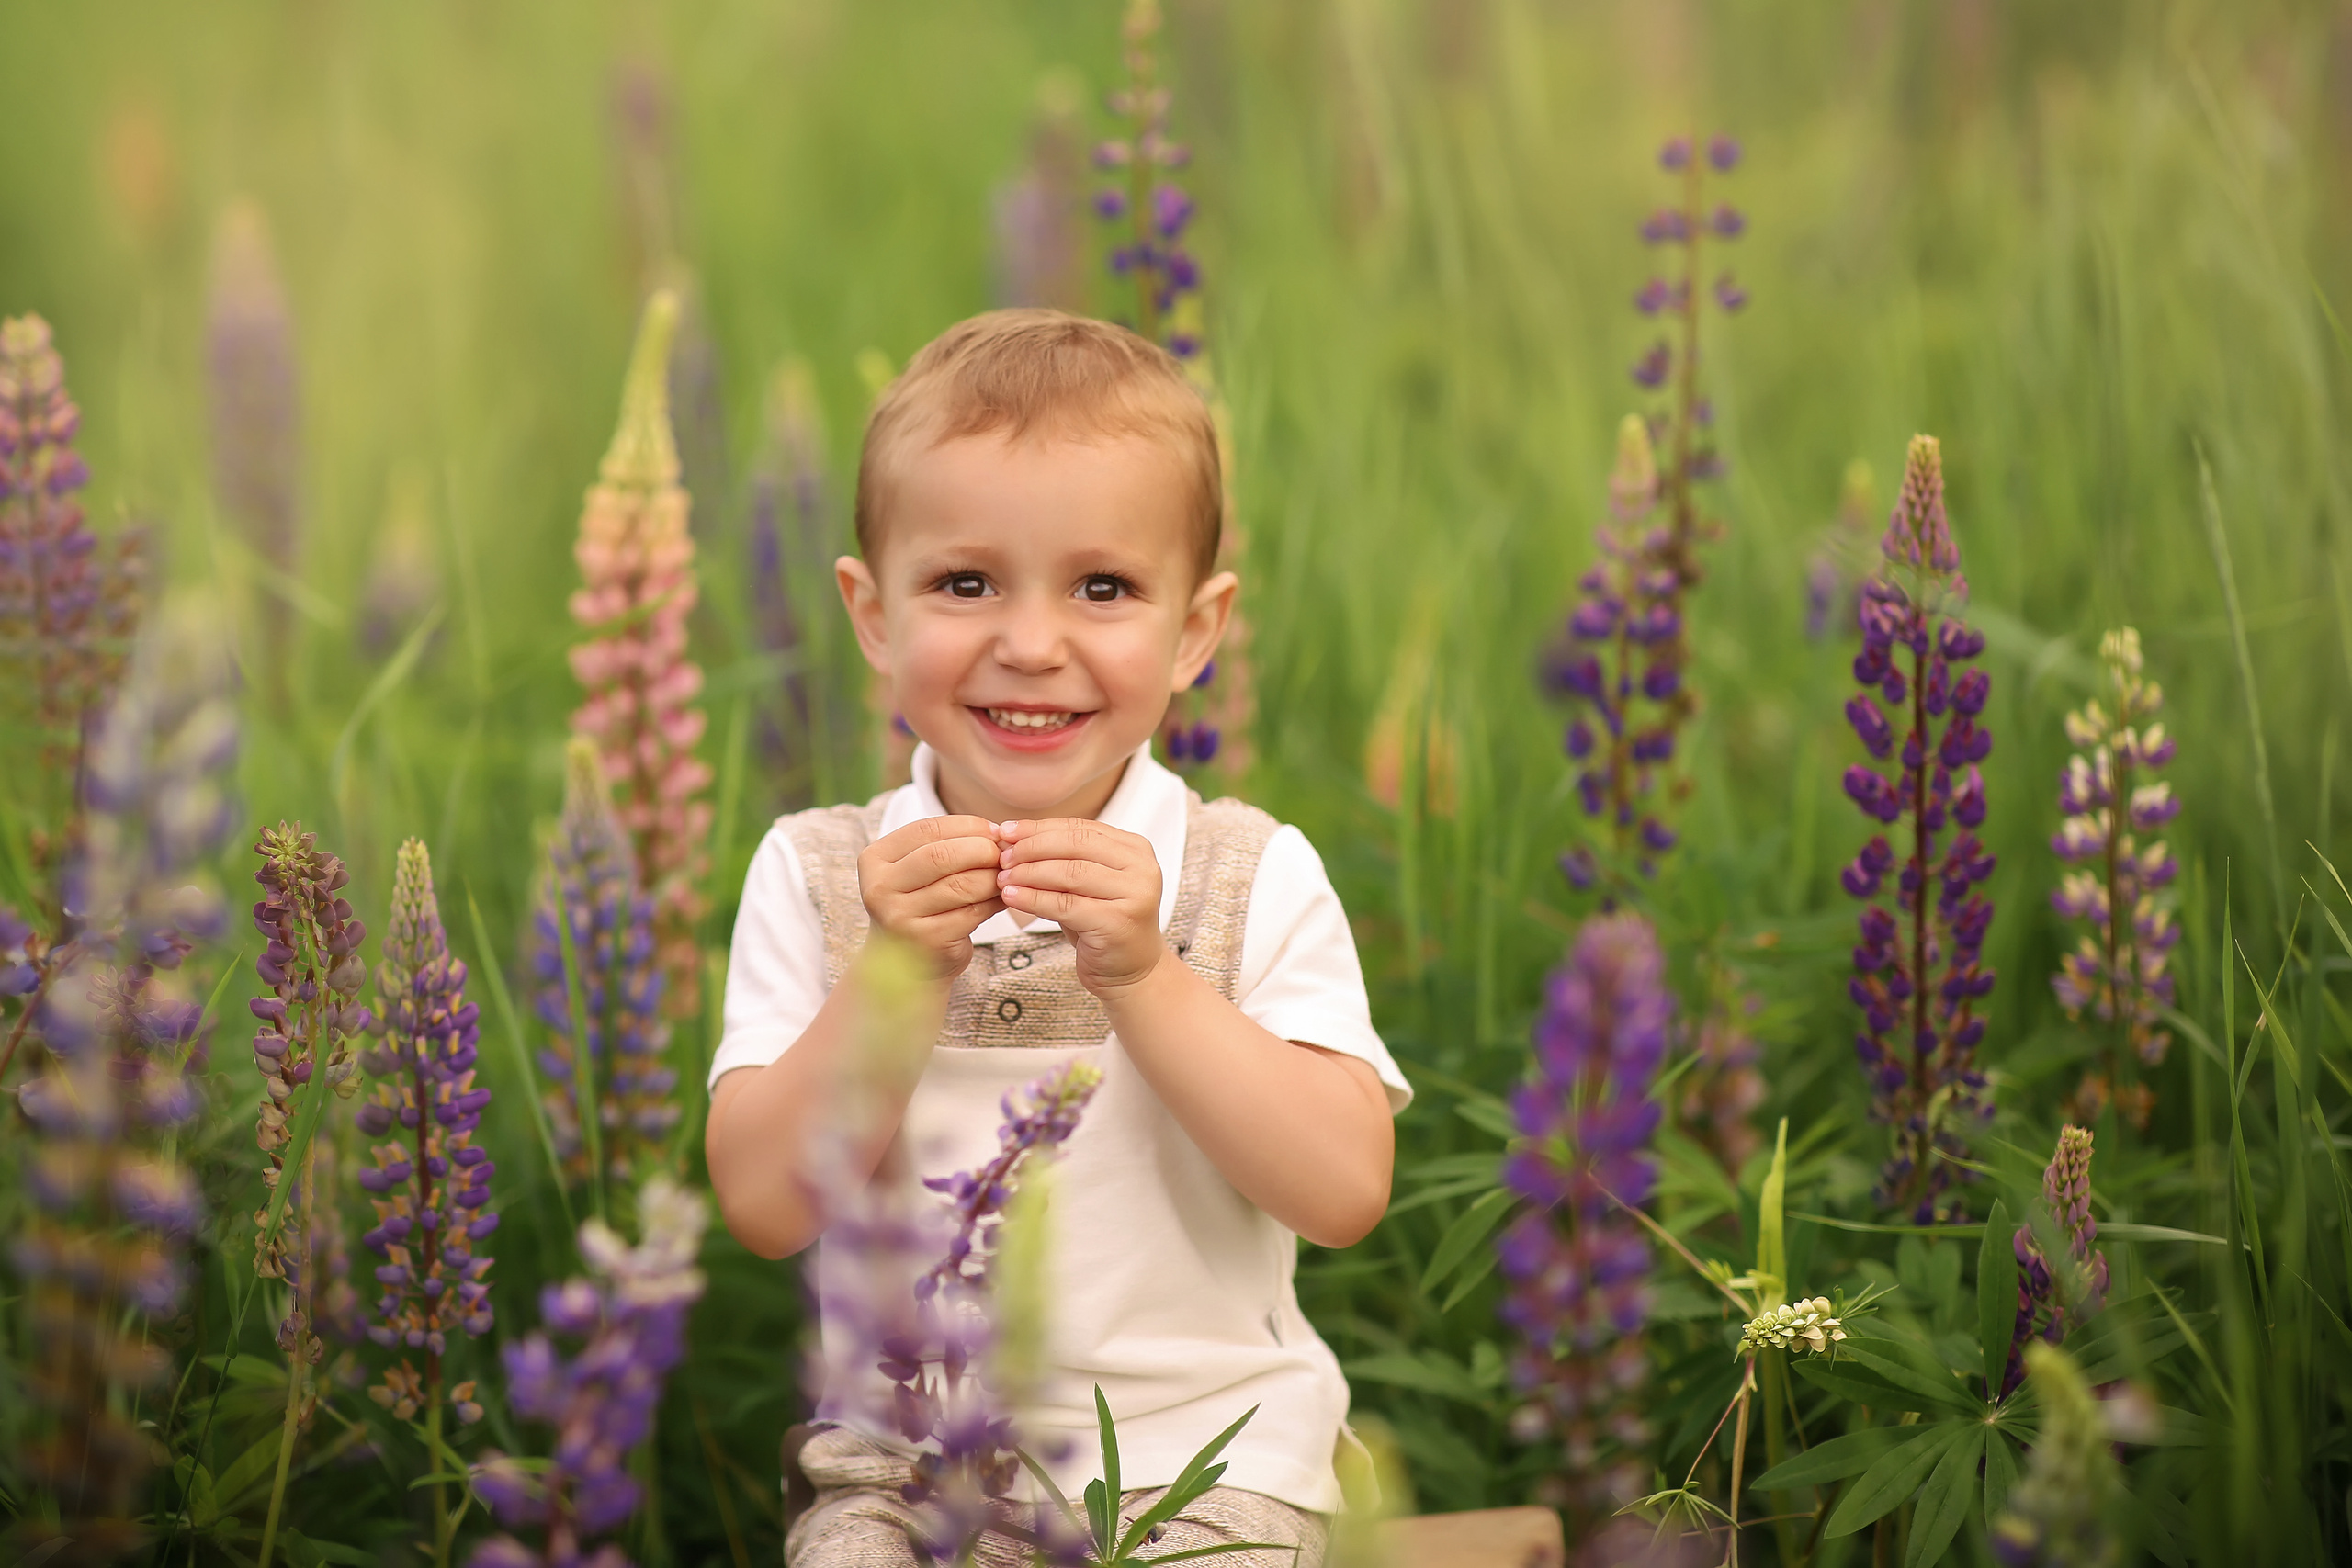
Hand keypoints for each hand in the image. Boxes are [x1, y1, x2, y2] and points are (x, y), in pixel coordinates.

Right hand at [858, 816, 1004, 978]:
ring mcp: (900, 917)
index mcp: (874, 859)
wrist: (905, 964)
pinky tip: (1001, 898)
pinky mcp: (927, 940)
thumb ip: (946, 847)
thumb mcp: (919, 871)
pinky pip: (972, 912)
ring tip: (1005, 876)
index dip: (967, 826)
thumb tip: (998, 834)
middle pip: (941, 856)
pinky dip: (994, 902)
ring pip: (961, 884)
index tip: (994, 831)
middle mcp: (880, 888)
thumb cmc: (919, 905)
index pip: (927, 830)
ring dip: (992, 877)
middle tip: (1004, 855)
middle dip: (982, 850)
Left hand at [995, 818, 1165, 1000]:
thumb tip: (1014, 836)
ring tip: (1004, 878)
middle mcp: (1141, 868)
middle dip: (1033, 848)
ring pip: (1070, 873)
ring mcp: (1134, 895)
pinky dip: (1034, 900)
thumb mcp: (1086, 883)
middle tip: (1003, 857)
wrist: (1131, 969)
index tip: (1008, 832)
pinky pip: (1066, 905)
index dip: (1040, 828)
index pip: (1080, 828)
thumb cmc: (1103, 923)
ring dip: (1030, 873)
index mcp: (1135, 849)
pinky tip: (1013, 898)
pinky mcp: (1117, 922)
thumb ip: (1062, 858)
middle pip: (1076, 845)